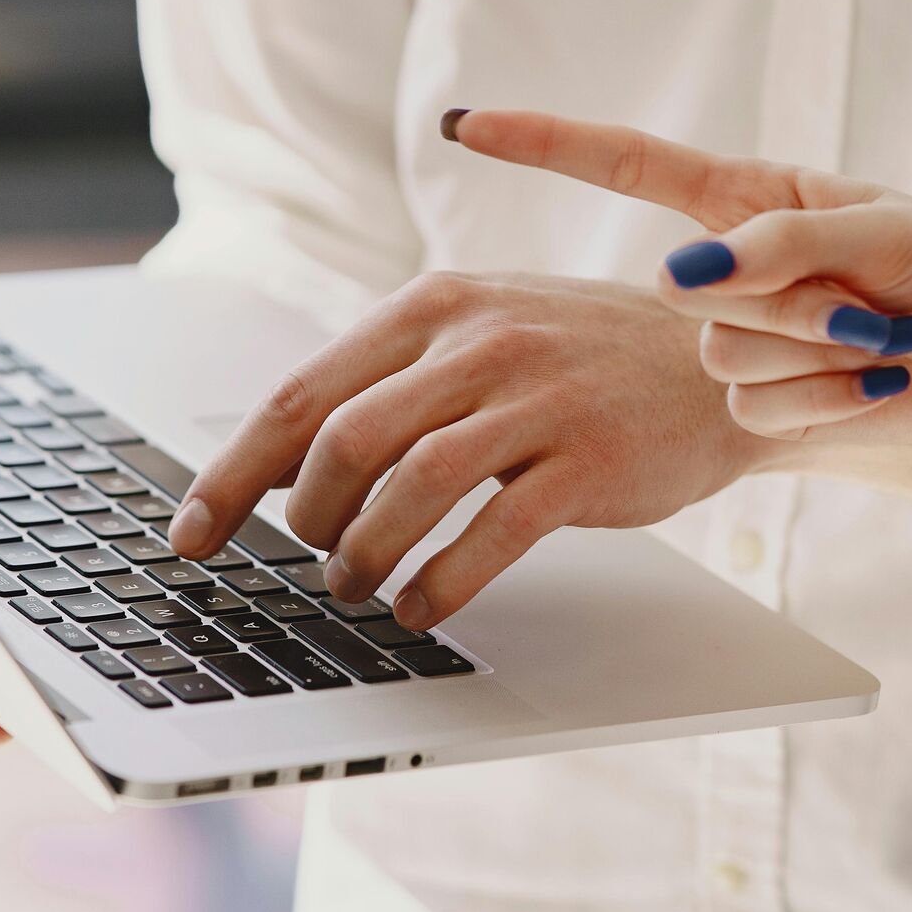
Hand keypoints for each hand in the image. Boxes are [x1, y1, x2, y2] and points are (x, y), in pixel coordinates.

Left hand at [167, 272, 785, 627]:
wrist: (718, 355)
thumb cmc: (584, 354)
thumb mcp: (484, 330)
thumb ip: (395, 378)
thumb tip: (290, 463)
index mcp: (435, 305)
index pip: (303, 394)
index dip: (234, 474)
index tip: (193, 532)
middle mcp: (479, 340)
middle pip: (343, 439)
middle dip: (300, 518)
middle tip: (305, 558)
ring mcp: (537, 398)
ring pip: (408, 485)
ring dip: (362, 554)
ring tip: (355, 586)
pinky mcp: (588, 460)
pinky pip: (490, 533)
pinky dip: (439, 582)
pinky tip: (420, 606)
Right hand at [448, 109, 911, 478]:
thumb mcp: (889, 230)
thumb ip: (785, 244)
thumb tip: (682, 274)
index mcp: (752, 199)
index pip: (625, 162)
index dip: (544, 143)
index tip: (464, 124)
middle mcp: (737, 268)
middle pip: (694, 290)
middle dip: (792, 302)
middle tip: (878, 308)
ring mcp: (752, 338)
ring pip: (725, 356)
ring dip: (820, 355)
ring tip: (887, 343)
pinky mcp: (773, 401)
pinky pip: (760, 407)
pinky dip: (834, 400)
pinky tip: (882, 385)